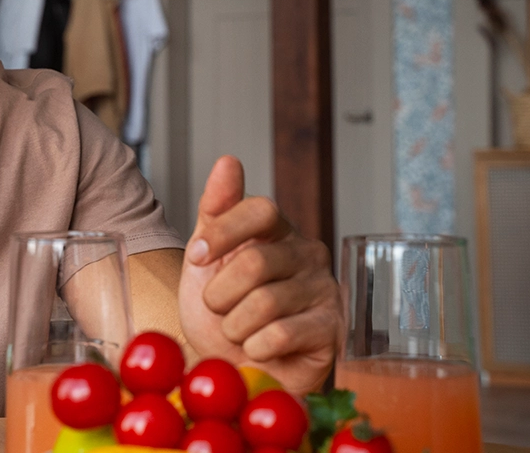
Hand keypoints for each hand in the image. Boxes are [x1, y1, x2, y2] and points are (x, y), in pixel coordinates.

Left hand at [178, 156, 340, 393]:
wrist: (235, 369)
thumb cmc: (222, 312)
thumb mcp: (206, 259)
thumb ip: (215, 210)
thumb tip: (228, 160)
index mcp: (278, 231)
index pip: (260, 209)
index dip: (223, 232)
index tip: (196, 258)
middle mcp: (307, 253)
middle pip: (255, 261)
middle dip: (220, 293)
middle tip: (217, 308)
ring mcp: (325, 290)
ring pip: (265, 302)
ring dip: (234, 325)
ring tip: (237, 332)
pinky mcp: (332, 331)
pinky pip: (280, 334)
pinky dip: (254, 347)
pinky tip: (258, 349)